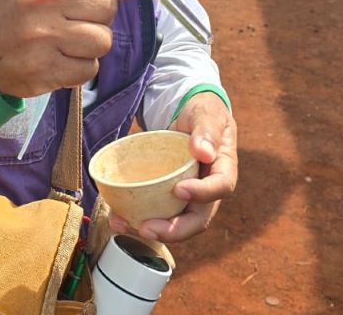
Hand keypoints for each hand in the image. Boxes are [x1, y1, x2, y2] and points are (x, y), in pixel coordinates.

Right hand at [0, 0, 170, 97]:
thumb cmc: (18, 8)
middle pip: (107, 6)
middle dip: (100, 15)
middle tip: (72, 18)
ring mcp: (41, 36)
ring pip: (103, 40)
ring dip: (92, 44)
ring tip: (64, 40)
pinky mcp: (42, 69)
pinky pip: (90, 68)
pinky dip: (81, 67)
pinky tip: (57, 59)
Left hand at [111, 92, 237, 242]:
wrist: (189, 115)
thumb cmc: (203, 113)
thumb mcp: (207, 114)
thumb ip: (207, 130)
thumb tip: (204, 152)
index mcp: (223, 169)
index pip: (220, 188)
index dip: (202, 194)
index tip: (179, 190)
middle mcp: (208, 190)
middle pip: (197, 219)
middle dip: (174, 230)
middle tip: (148, 228)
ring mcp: (188, 198)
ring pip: (175, 223)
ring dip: (150, 229)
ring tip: (122, 223)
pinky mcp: (169, 198)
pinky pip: (157, 214)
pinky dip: (137, 218)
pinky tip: (118, 217)